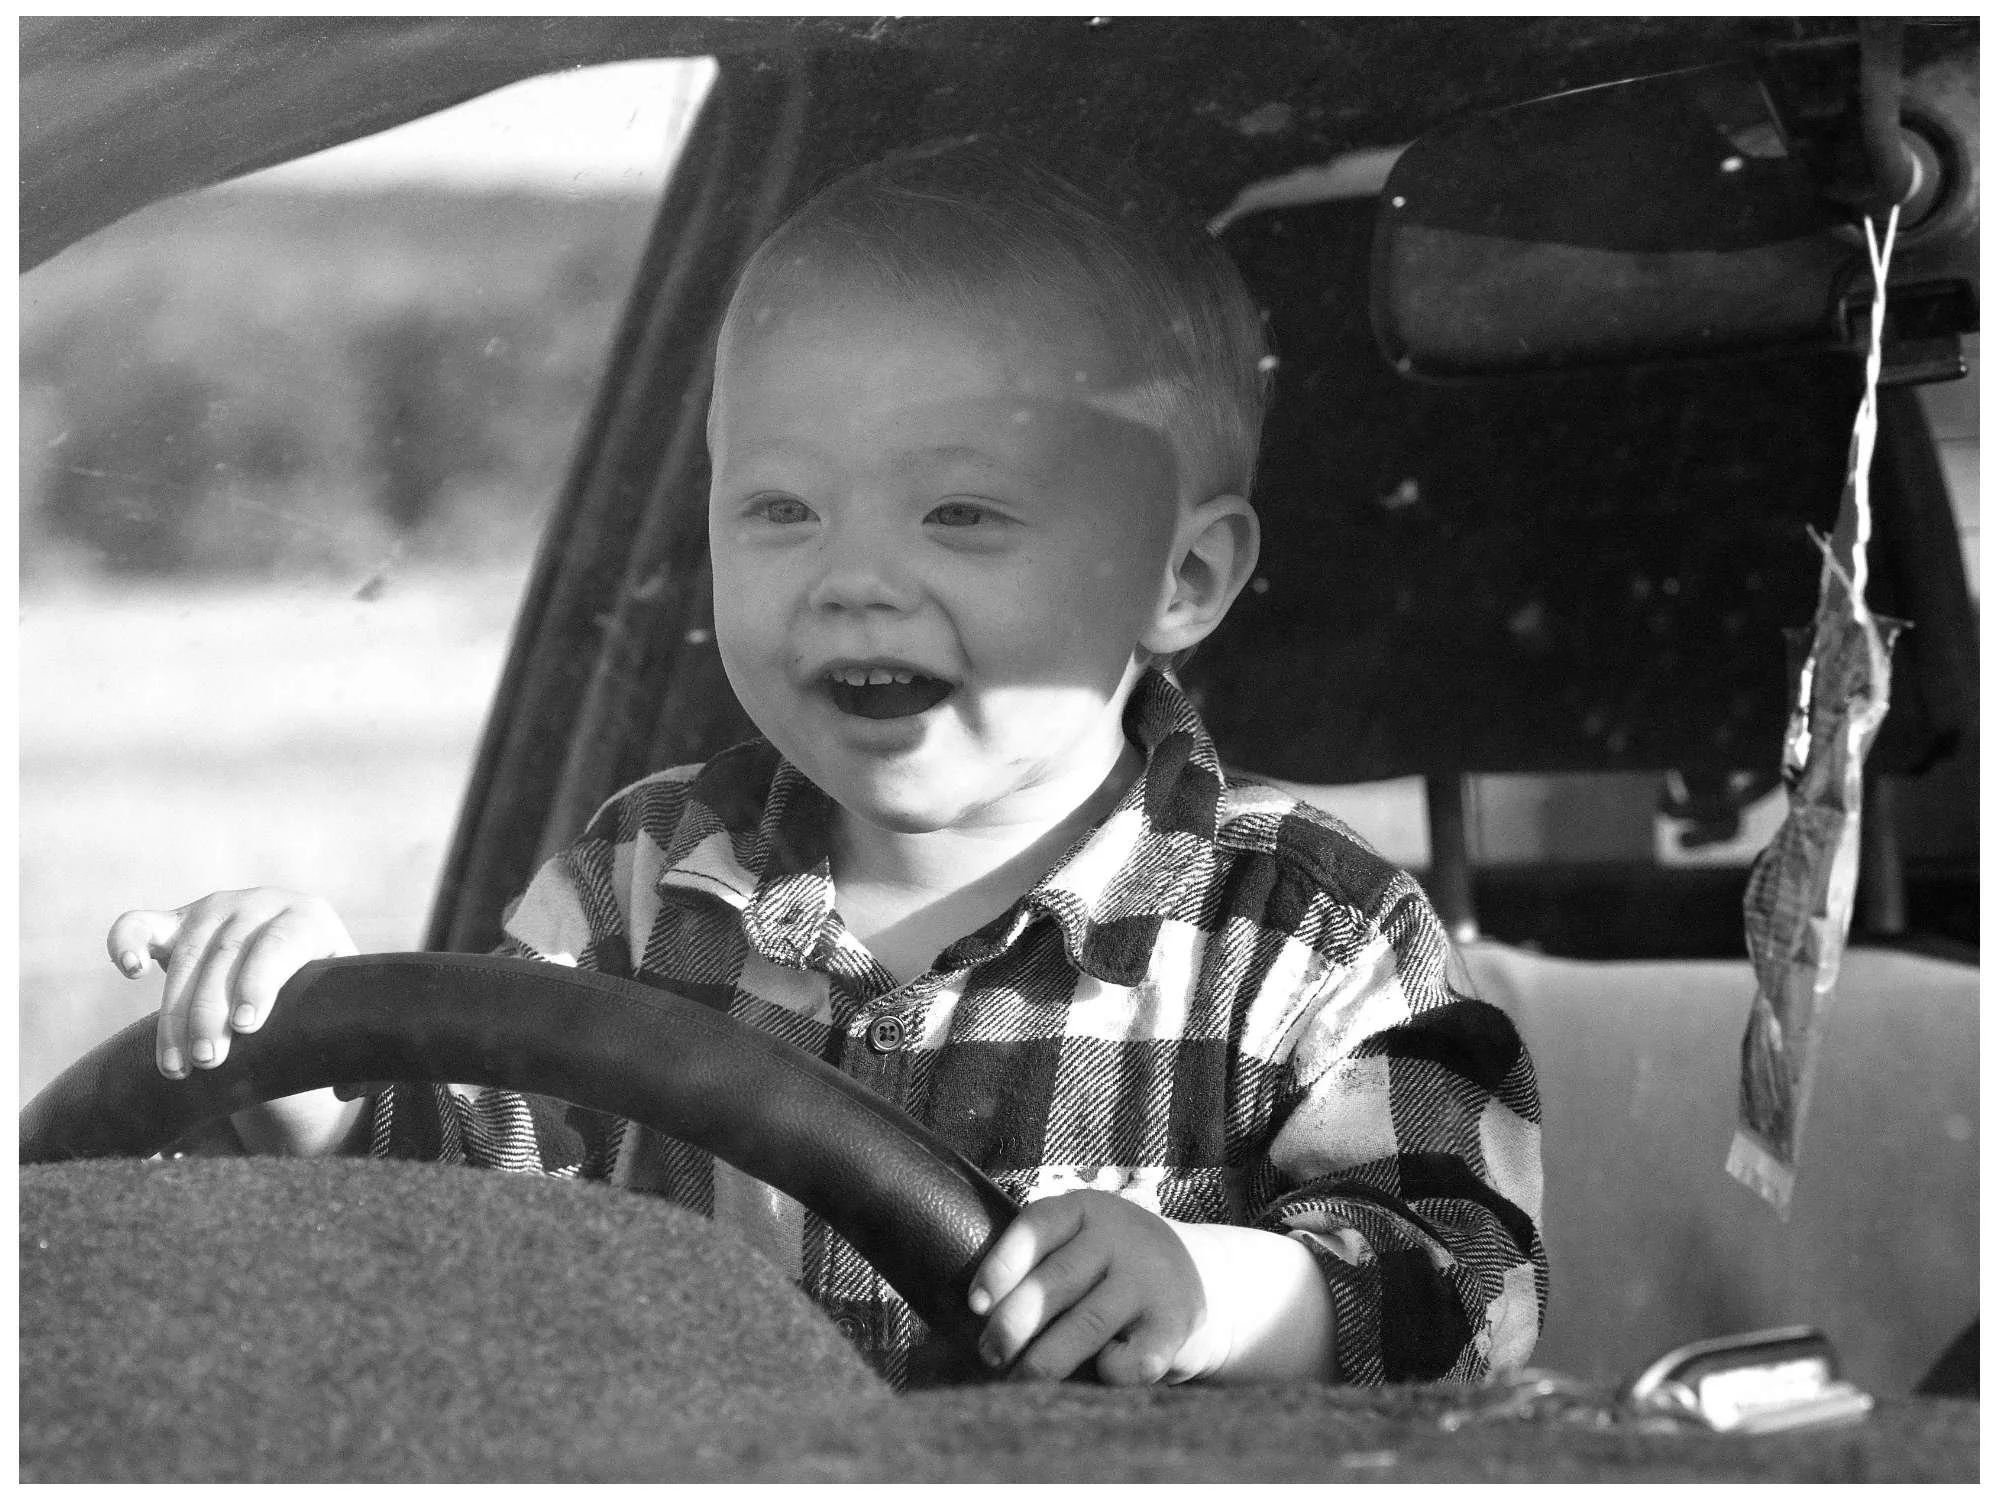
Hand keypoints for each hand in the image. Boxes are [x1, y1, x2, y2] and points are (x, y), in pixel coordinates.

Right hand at [107, 888, 354, 1079]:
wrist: (292, 953)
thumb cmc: (322, 992)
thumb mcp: (342, 1006)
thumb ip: (354, 1046)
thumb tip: (350, 1090)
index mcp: (309, 918)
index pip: (281, 945)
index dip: (260, 982)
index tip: (247, 1026)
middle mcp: (261, 903)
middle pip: (228, 955)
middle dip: (212, 1012)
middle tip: (209, 1062)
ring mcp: (213, 908)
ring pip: (185, 956)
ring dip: (174, 1012)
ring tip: (178, 1065)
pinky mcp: (174, 919)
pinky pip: (140, 924)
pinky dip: (125, 941)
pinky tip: (129, 970)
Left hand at [966, 1189, 1217, 1384]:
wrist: (1211, 1278)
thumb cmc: (1116, 1269)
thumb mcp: (1083, 1243)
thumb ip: (1042, 1263)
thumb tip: (978, 1315)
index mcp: (1086, 1208)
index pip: (1036, 1228)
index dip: (1001, 1267)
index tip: (976, 1305)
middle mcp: (1120, 1235)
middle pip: (1055, 1282)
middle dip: (1013, 1325)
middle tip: (991, 1354)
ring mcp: (1152, 1277)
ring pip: (1086, 1325)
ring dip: (1046, 1360)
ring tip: (1022, 1378)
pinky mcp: (1177, 1321)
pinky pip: (1131, 1360)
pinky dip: (1110, 1372)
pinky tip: (1103, 1370)